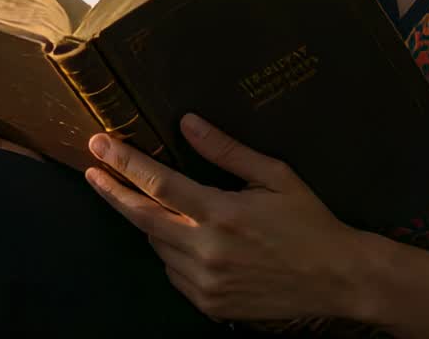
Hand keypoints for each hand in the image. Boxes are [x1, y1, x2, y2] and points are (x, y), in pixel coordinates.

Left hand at [84, 114, 368, 324]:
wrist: (336, 279)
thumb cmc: (308, 220)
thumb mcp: (274, 175)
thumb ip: (226, 150)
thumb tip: (188, 122)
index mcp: (221, 213)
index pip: (158, 183)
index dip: (124, 163)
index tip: (99, 145)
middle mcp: (206, 251)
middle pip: (142, 218)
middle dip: (113, 191)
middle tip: (91, 169)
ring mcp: (206, 283)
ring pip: (156, 246)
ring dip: (147, 220)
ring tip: (146, 197)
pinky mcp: (210, 305)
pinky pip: (172, 273)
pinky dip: (168, 250)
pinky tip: (178, 234)